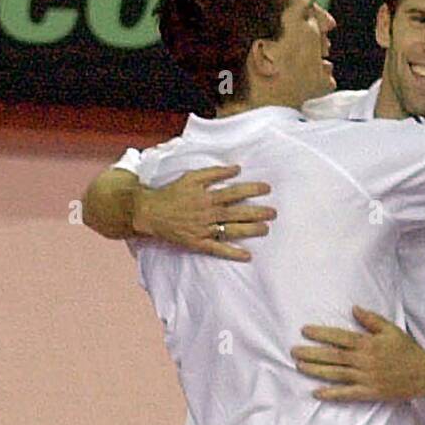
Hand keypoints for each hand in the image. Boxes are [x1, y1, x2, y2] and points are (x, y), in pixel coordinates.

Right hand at [132, 165, 275, 260]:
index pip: (234, 192)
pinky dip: (232, 253)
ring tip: (265, 229)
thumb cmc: (172, 193)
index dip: (252, 189)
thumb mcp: (191, 177)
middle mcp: (208, 213)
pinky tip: (247, 255)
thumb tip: (235, 168)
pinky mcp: (198, 243)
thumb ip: (214, 173)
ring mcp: (204, 229)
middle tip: (274, 213)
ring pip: (231, 230)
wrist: (150, 212)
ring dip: (250, 230)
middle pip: (237, 212)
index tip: (267, 188)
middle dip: (257, 212)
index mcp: (207, 196)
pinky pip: (218, 249)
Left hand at [291, 305, 424, 401]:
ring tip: (299, 367)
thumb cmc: (407, 350)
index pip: (339, 337)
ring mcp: (366, 377)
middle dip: (311, 353)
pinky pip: (347, 394)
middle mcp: (364, 360)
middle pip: (332, 356)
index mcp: (368, 343)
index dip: (321, 334)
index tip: (305, 331)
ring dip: (316, 371)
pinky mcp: (369, 392)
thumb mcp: (391, 329)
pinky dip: (331, 394)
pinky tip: (316, 392)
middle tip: (293, 351)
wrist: (423, 374)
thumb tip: (353, 308)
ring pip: (336, 374)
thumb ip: (371, 319)